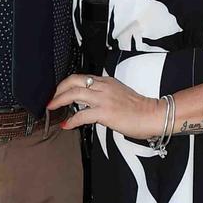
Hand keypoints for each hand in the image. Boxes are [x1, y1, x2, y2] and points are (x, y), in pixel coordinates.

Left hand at [48, 73, 163, 139]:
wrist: (152, 114)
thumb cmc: (138, 107)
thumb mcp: (118, 93)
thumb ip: (103, 94)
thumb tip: (89, 103)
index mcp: (106, 81)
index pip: (80, 77)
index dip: (66, 84)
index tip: (58, 92)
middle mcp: (103, 86)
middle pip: (73, 81)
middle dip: (58, 89)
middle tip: (51, 99)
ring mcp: (103, 99)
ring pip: (74, 94)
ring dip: (59, 101)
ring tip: (52, 108)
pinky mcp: (105, 112)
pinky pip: (82, 115)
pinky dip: (71, 120)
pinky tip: (66, 125)